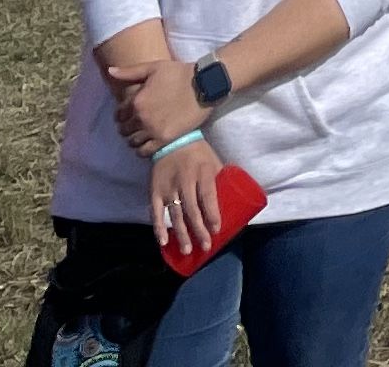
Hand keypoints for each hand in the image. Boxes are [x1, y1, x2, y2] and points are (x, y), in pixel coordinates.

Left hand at [106, 53, 202, 155]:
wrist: (204, 84)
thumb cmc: (179, 73)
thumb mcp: (154, 67)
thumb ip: (130, 72)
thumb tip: (110, 71)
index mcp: (136, 101)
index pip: (118, 115)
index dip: (121, 115)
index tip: (128, 115)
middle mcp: (141, 118)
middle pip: (124, 130)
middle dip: (128, 127)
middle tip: (136, 125)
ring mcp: (153, 130)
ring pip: (133, 142)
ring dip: (134, 139)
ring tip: (142, 134)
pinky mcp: (165, 139)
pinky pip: (145, 152)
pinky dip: (142, 150)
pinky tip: (148, 143)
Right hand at [150, 133, 226, 257]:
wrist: (170, 139)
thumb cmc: (198, 152)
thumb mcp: (213, 161)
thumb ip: (219, 179)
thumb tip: (234, 200)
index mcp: (202, 172)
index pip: (208, 197)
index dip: (212, 214)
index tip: (217, 229)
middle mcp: (185, 181)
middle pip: (192, 210)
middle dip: (199, 230)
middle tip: (205, 247)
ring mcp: (168, 187)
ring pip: (175, 215)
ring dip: (181, 234)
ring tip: (187, 250)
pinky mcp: (154, 191)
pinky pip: (155, 212)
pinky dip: (158, 228)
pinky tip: (163, 242)